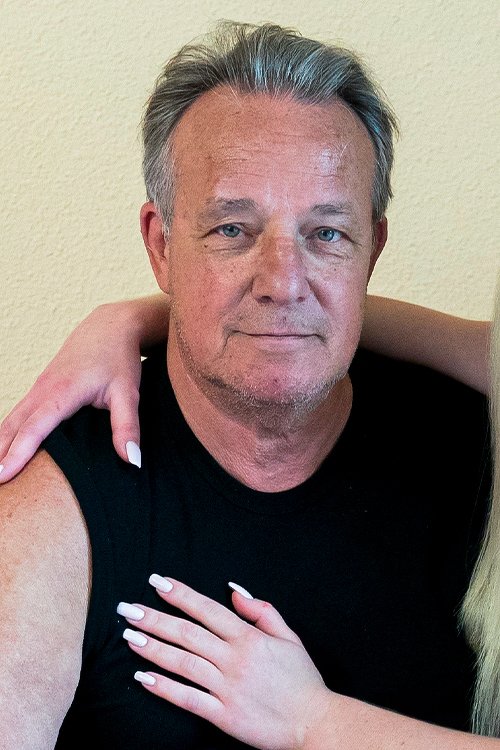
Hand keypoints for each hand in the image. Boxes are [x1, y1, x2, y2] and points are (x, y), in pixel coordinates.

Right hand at [0, 302, 142, 481]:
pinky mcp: (41, 387)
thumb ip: (128, 427)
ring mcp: (39, 386)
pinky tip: (3, 449)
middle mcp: (44, 388)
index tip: (3, 476)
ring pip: (12, 418)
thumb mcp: (129, 392)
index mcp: (62, 391)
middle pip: (13, 425)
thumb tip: (132, 460)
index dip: (17, 454)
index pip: (34, 428)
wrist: (112, 325)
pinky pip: (18, 412)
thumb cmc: (120, 358)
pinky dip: (7, 431)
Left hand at [118, 577, 334, 749]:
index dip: (181, 594)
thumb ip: (262, 611)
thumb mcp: (289, 637)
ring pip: (184, 662)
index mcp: (249, 638)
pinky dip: (165, 688)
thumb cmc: (302, 680)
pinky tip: (144, 678)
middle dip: (155, 618)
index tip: (157, 582)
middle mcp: (235, 659)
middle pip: (188, 633)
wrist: (315, 723)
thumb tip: (234, 591)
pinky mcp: (224, 715)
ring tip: (129, 637)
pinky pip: (189, 699)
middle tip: (127, 609)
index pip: (207, 609)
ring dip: (154, 648)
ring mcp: (227, 687)